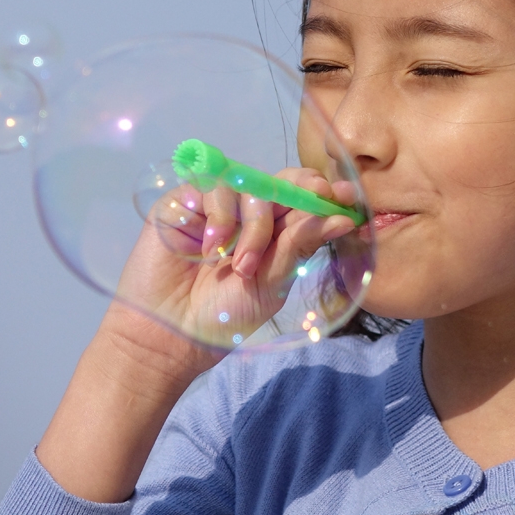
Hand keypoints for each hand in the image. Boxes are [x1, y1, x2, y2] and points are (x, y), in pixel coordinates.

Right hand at [35, 167, 356, 502]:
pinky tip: (212, 250)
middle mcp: (248, 212)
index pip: (304, 197)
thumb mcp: (273, 283)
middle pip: (281, 181)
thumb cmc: (224, 316)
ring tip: (241, 266)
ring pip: (251, 186)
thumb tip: (344, 219)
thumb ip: (301, 246)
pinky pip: (213, 187)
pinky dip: (221, 217)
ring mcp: (216, 204)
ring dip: (255, 226)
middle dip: (301, 193)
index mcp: (275, 230)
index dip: (324, 193)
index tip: (344, 199)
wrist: (171, 334)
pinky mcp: (185, 200)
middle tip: (314, 205)